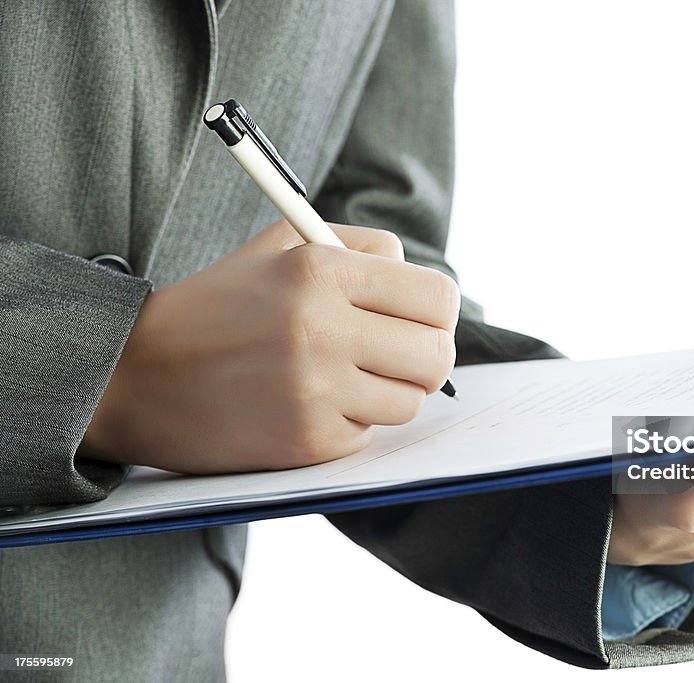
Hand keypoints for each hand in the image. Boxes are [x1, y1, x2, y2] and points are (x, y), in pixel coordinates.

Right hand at [81, 220, 459, 472]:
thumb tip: (415, 270)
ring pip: (411, 399)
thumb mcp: (278, 247)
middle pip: (437, 353)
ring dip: (390, 392)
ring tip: (350, 379)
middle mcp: (323, 329)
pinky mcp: (307, 441)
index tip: (421, 320)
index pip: (437, 297)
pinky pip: (369, 434)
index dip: (436, 312)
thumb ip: (354, 245)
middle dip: (425, 355)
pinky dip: (352, 423)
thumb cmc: (216, 306)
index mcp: (321, 270)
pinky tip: (313, 405)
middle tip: (397, 355)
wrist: (137, 377)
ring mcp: (316, 390)